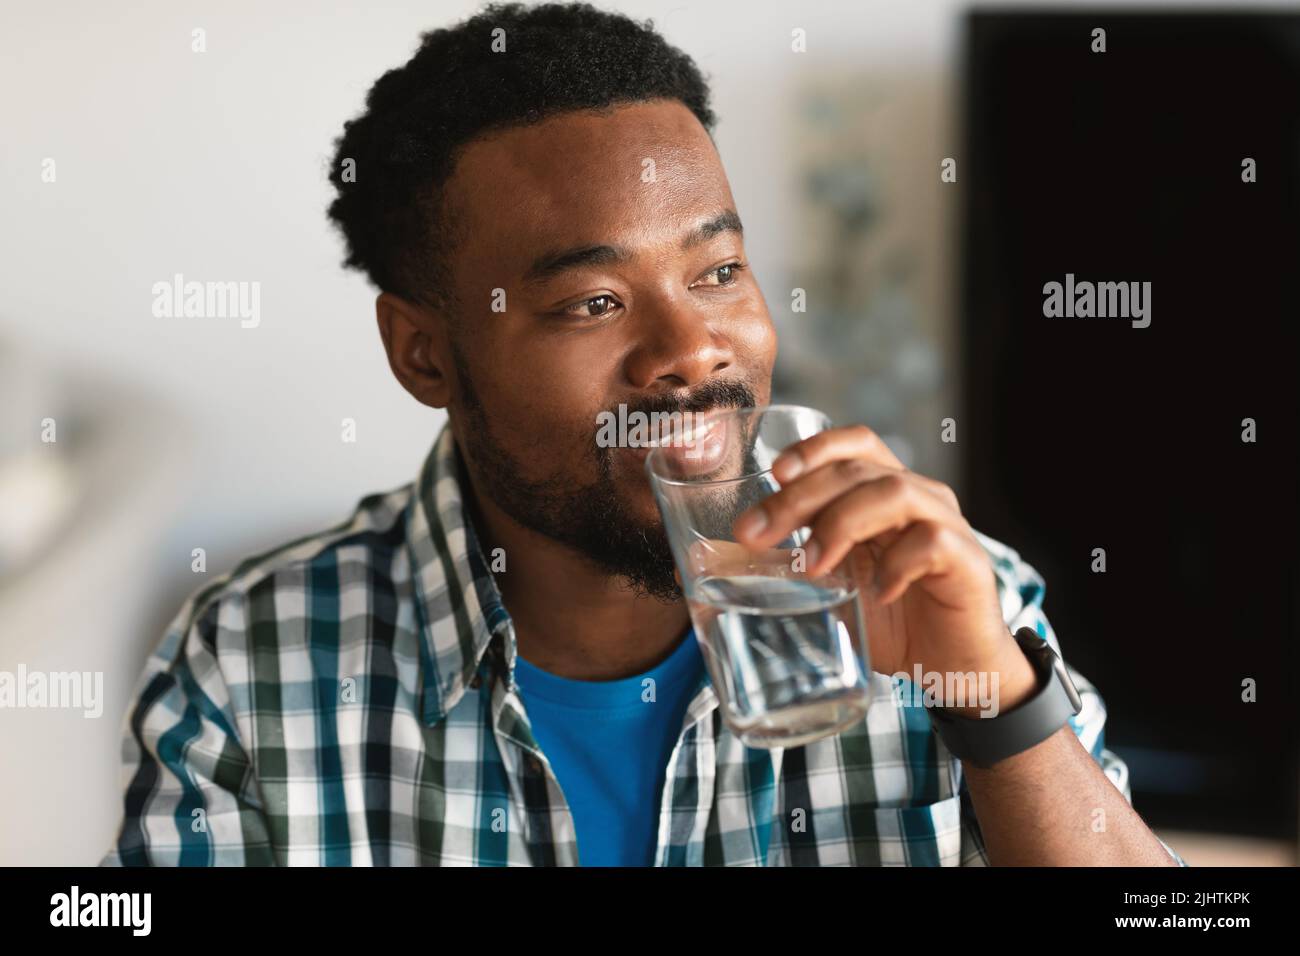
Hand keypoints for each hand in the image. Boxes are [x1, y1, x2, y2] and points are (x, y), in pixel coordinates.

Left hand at [731, 425, 1036, 712]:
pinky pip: (930, 541)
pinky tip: (874, 592)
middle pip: (857, 469)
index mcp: (885, 493)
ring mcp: (946, 525)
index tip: (774, 473)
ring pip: (893, 491)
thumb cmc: (891, 622)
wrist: (952, 670)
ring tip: (811, 566)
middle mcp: (918, 498)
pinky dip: (896, 563)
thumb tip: (719, 558)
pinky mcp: (968, 560)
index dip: (814, 448)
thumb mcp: (831, 590)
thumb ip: (788, 566)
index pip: (855, 443)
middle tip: (758, 534)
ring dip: (841, 522)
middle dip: (799, 497)